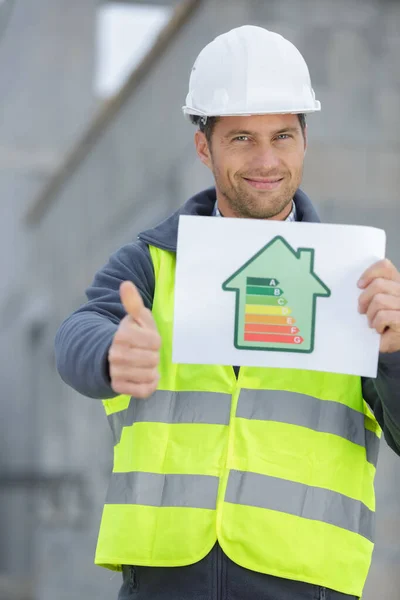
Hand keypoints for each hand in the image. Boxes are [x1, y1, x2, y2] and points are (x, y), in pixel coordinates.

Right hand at [108, 281, 160, 397]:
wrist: (109, 356)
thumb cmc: (131, 335)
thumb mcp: (135, 318)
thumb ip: (133, 303)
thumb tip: (126, 284)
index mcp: (122, 335)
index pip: (155, 342)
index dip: (155, 341)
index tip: (147, 340)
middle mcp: (116, 355)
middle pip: (153, 360)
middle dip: (153, 356)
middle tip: (144, 353)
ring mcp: (116, 372)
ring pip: (150, 375)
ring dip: (151, 370)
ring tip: (143, 364)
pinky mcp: (119, 387)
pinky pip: (144, 391)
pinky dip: (148, 385)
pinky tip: (144, 377)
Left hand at [358, 259, 399, 352]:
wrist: (395, 342)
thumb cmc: (385, 324)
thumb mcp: (377, 304)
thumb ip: (372, 290)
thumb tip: (359, 284)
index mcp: (398, 284)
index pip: (385, 267)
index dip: (369, 273)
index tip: (359, 285)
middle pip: (378, 284)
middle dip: (364, 299)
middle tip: (362, 310)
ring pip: (379, 300)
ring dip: (371, 314)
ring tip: (373, 322)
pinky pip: (383, 316)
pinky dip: (377, 324)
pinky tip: (380, 329)